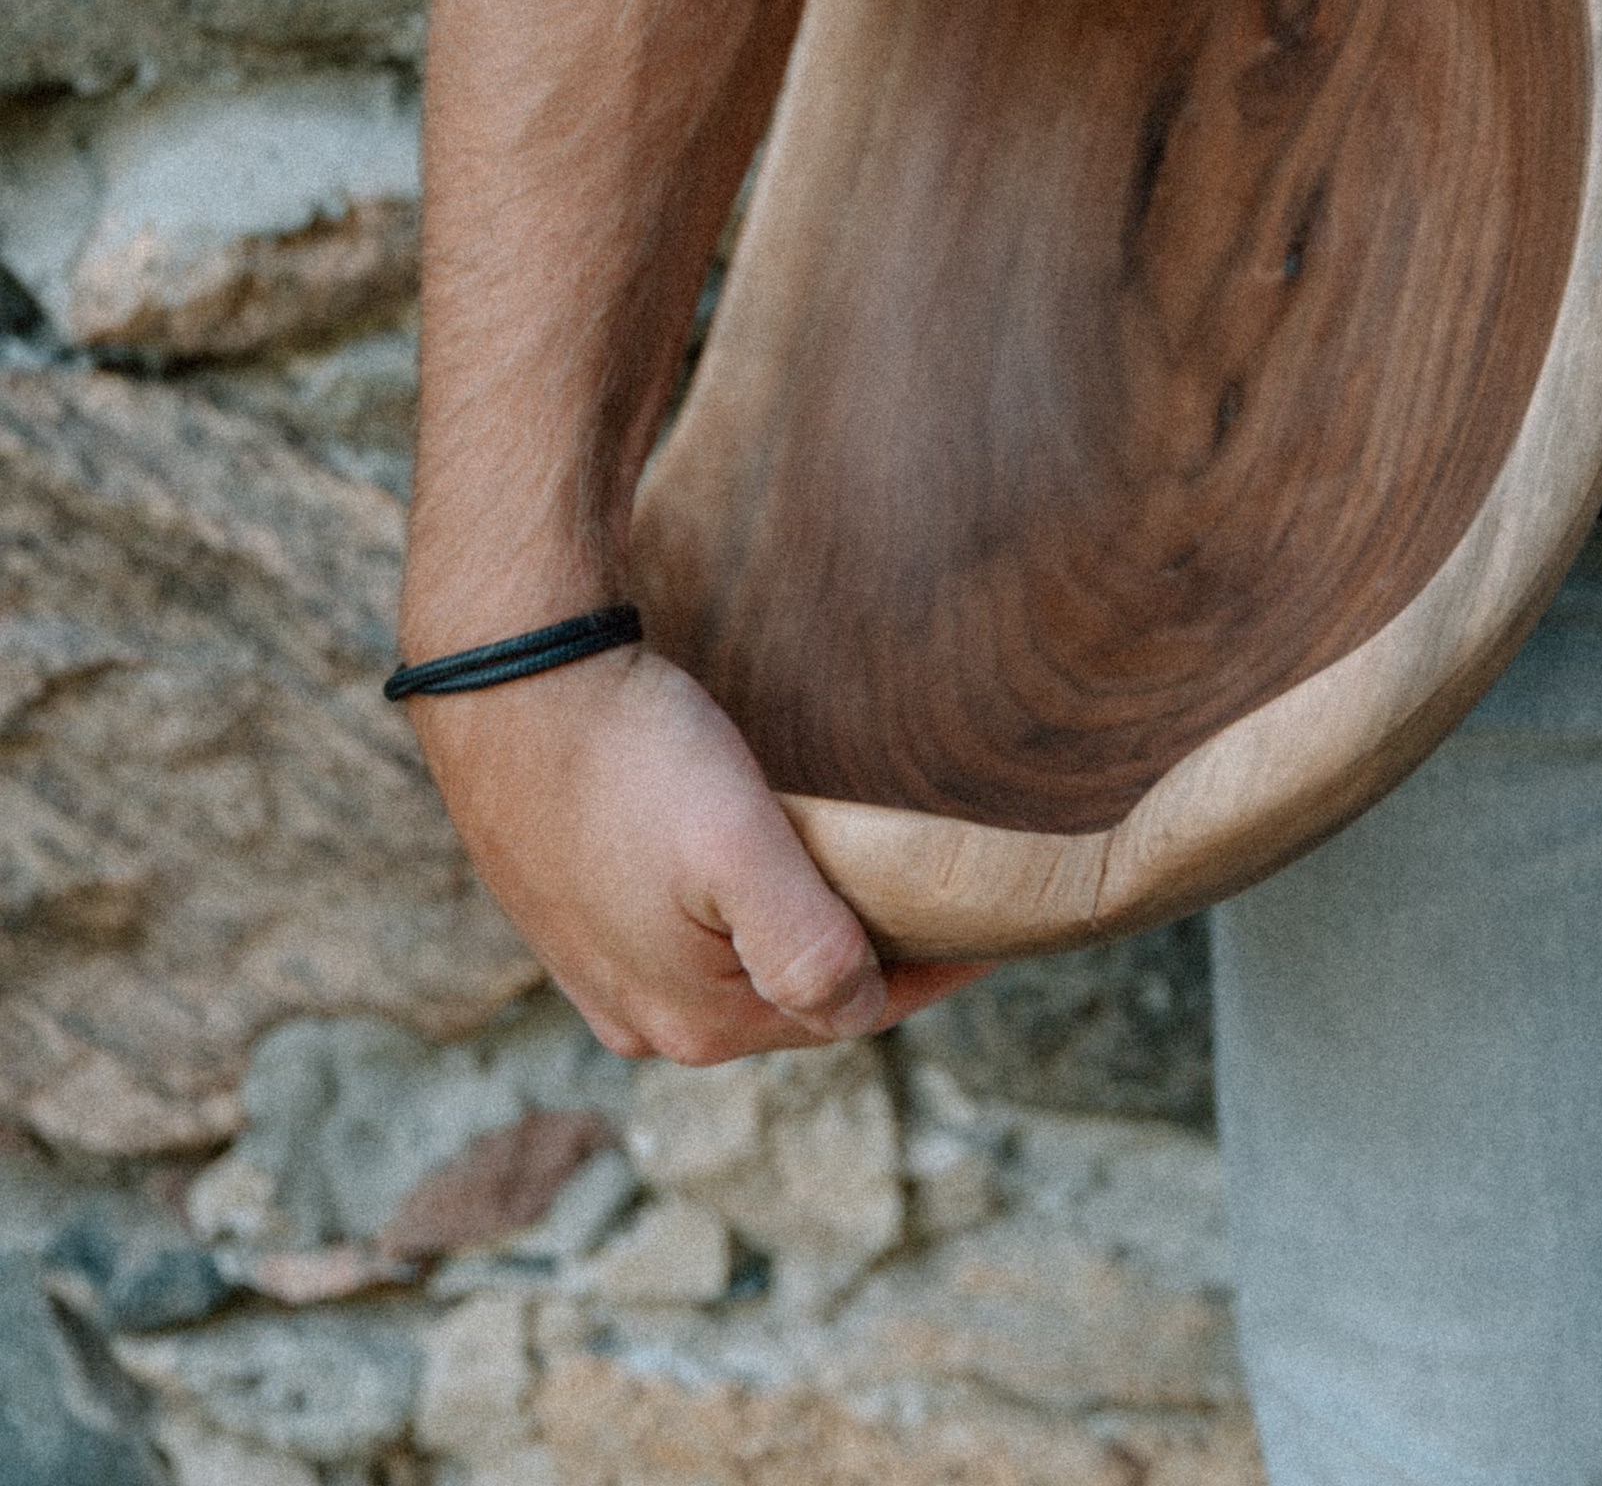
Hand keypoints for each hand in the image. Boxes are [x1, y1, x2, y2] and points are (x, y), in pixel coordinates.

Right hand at [412, 643, 985, 1060]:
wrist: (504, 681)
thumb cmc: (629, 753)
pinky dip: (734, 913)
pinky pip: (682, 937)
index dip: (931, 963)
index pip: (855, 1010)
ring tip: (851, 872)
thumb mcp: (738, 849)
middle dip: (863, 952)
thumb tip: (860, 1010)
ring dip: (799, 929)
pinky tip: (750, 864)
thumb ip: (811, 949)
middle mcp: (645, 1023)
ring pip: (738, 967)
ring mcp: (599, 977)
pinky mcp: (571, 923)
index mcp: (699, 1023)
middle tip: (928, 887)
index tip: (993, 918)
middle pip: (794, 994)